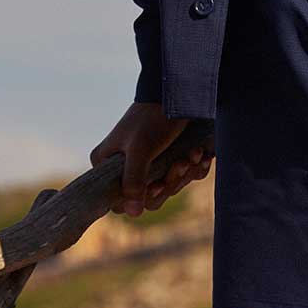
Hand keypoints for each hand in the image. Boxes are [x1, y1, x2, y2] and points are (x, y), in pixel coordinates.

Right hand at [90, 102, 214, 216]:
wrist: (180, 93)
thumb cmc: (152, 119)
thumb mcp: (140, 149)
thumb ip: (133, 181)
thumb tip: (132, 213)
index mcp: (107, 163)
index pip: (118, 201)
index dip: (140, 197)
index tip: (157, 185)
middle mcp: (125, 166)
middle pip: (148, 197)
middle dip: (169, 181)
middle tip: (180, 164)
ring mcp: (147, 164)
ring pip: (167, 188)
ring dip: (184, 172)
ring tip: (193, 153)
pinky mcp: (167, 160)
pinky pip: (181, 178)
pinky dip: (193, 167)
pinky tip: (200, 153)